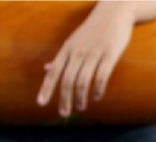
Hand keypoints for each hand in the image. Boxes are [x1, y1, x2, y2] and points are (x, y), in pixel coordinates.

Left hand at [37, 2, 134, 116]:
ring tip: (80, 109)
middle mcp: (78, 53)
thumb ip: (62, 57)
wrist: (114, 12)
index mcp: (67, 50)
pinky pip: (101, 76)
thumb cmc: (94, 29)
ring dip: (80, 97)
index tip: (41, 104)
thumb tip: (47, 69)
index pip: (53, 73)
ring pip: (83, 80)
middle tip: (65, 114)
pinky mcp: (109, 55)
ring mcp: (93, 54)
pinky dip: (98, 89)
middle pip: (67, 80)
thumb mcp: (74, 41)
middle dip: (64, 99)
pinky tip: (96, 97)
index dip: (46, 89)